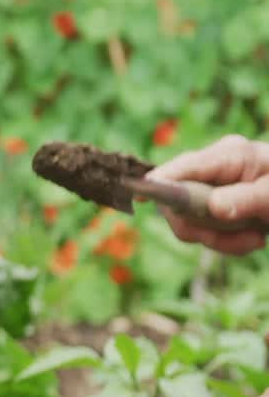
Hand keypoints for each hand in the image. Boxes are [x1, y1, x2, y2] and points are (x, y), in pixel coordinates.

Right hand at [148, 135, 268, 255]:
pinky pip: (204, 230)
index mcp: (230, 154)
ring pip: (189, 221)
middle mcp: (214, 168)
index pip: (184, 166)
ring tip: (256, 239)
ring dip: (220, 238)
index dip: (160, 181)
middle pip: (178, 200)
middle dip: (203, 226)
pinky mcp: (216, 204)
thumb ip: (247, 199)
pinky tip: (254, 238)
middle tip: (240, 238)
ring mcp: (213, 187)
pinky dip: (228, 242)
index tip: (140, 196)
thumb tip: (213, 208)